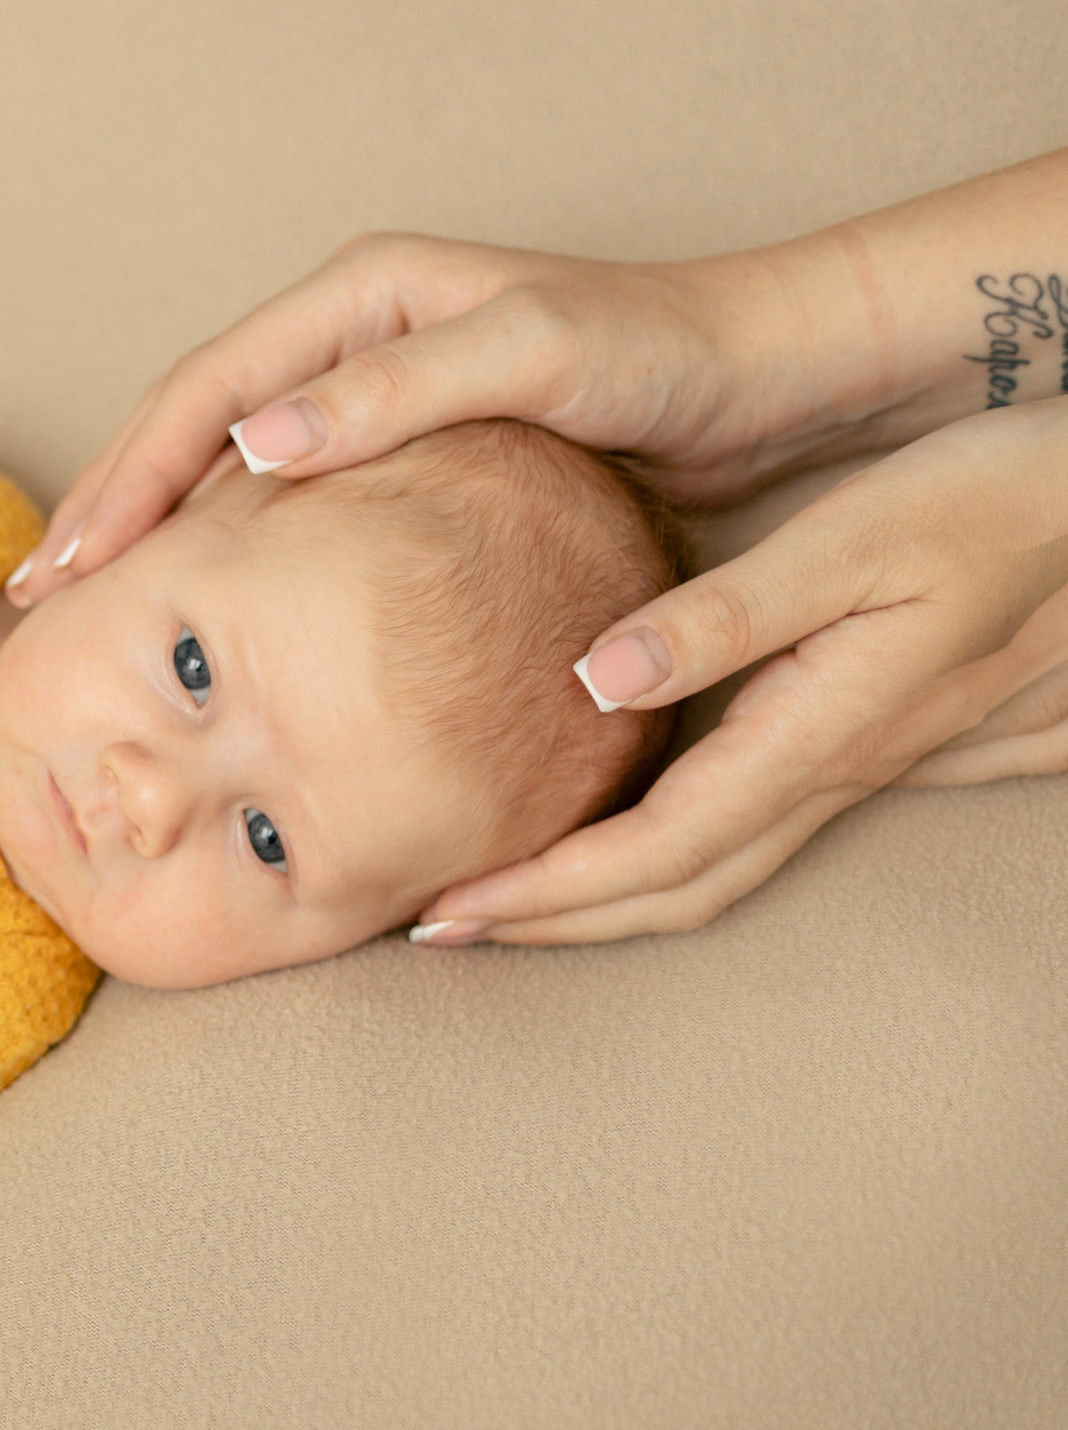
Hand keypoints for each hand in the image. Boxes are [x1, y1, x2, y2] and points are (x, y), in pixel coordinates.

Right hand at [8, 232, 885, 610]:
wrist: (771, 376)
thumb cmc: (666, 354)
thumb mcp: (535, 358)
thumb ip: (397, 393)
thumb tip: (251, 444)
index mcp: (360, 297)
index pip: (202, 392)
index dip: (124, 482)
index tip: (68, 568)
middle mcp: (353, 339)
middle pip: (190, 430)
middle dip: (109, 515)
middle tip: (39, 607)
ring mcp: (376, 399)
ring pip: (225, 471)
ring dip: (154, 543)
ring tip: (91, 618)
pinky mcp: (407, 457)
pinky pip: (284, 508)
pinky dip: (226, 559)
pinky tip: (201, 616)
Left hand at [413, 395, 1067, 944]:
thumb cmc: (990, 502)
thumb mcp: (853, 542)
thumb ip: (724, 614)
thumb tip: (594, 676)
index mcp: (814, 734)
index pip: (655, 850)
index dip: (547, 891)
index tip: (448, 907)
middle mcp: (829, 768)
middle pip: (675, 888)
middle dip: (555, 921)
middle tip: (439, 927)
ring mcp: (850, 759)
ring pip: (712, 869)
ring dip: (601, 898)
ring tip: (503, 897)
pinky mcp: (857, 732)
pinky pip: (740, 829)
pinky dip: (657, 853)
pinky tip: (609, 825)